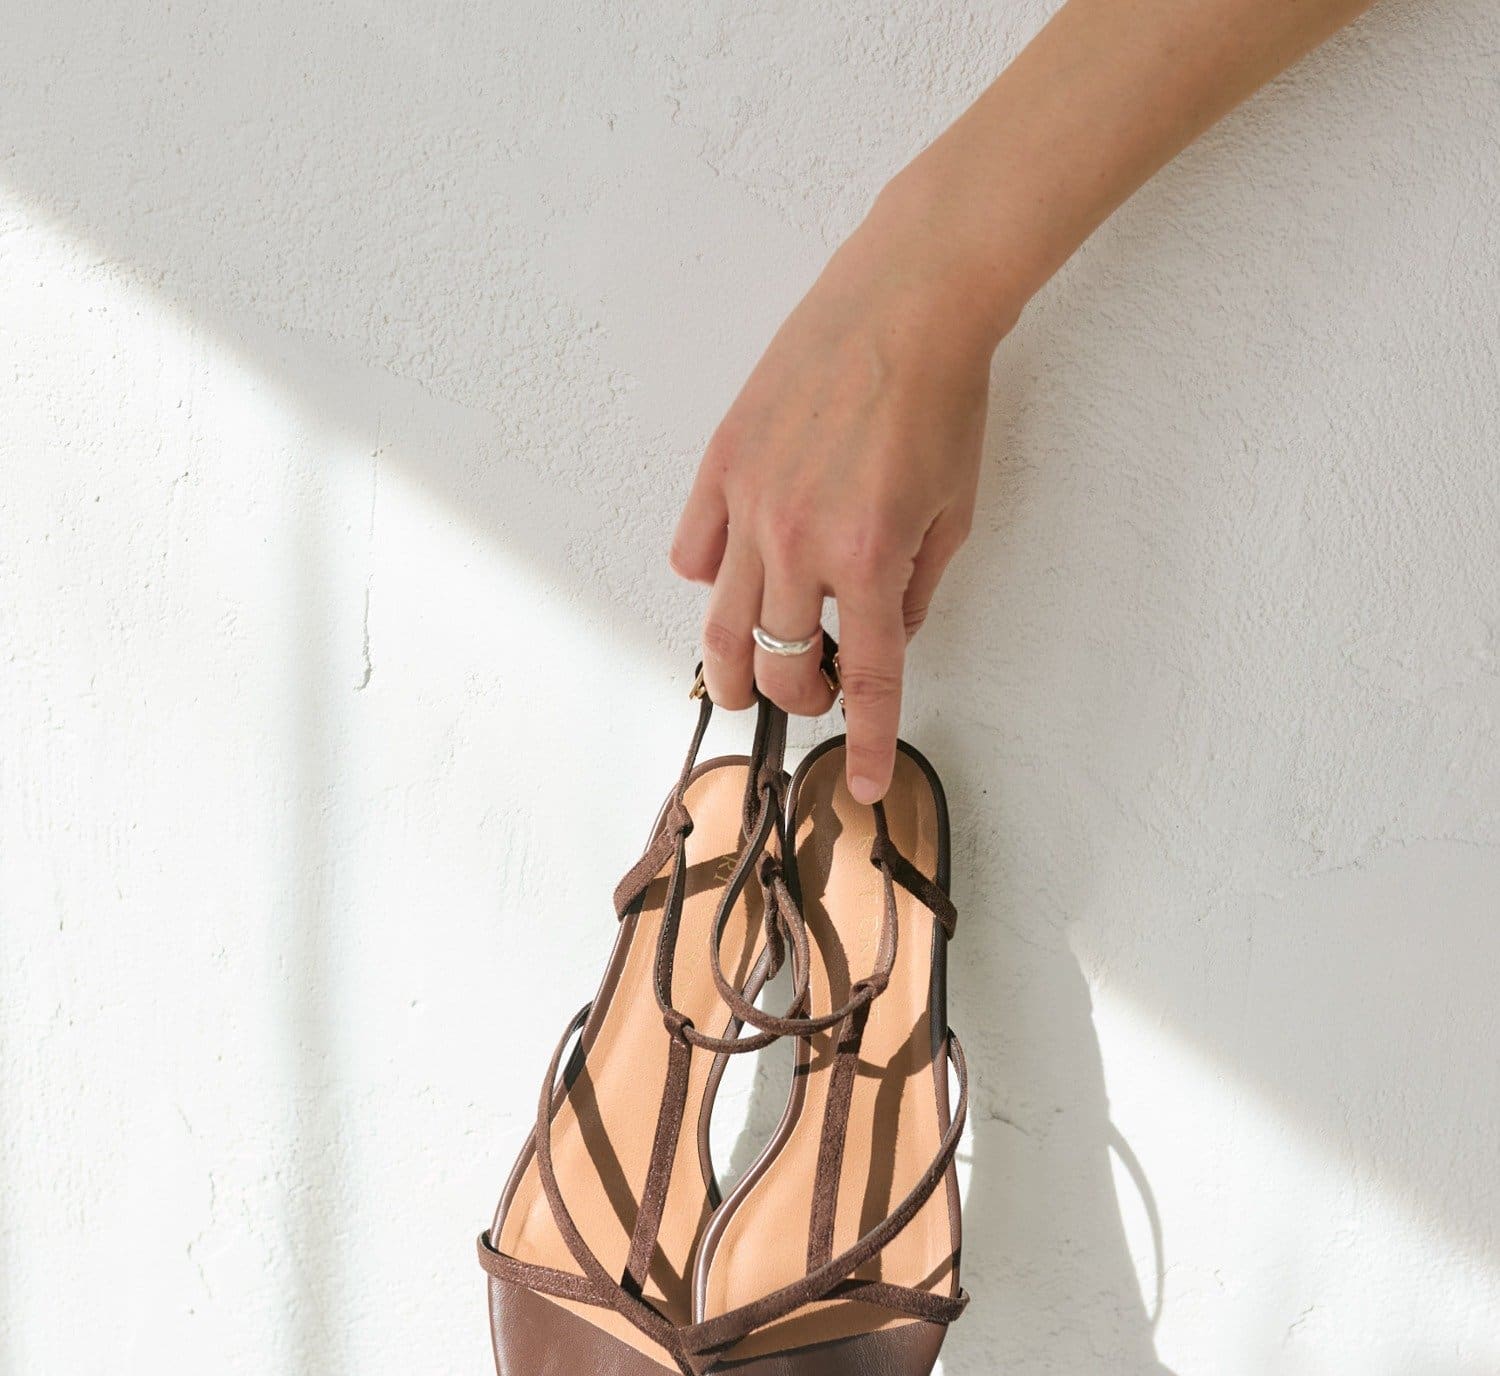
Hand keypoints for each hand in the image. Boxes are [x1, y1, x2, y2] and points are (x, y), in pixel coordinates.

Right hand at [670, 174, 1009, 802]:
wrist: (908, 300)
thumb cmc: (943, 398)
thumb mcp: (956, 511)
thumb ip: (917, 589)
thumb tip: (884, 638)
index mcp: (872, 560)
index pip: (871, 682)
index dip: (871, 743)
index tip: (866, 786)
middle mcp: (801, 543)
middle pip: (778, 666)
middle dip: (799, 701)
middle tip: (816, 694)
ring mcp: (751, 504)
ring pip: (719, 625)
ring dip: (735, 670)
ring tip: (745, 683)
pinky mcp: (721, 465)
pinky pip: (694, 551)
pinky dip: (708, 580)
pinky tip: (730, 581)